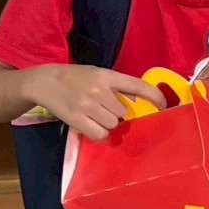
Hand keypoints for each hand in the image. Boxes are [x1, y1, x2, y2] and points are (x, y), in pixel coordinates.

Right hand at [25, 65, 166, 140]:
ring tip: (94, 115)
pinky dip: (98, 133)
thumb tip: (140, 102)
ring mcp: (87, 105)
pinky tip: (90, 125)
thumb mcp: (98, 74)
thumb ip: (118, 86)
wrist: (45, 82)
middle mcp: (99, 90)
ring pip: (113, 124)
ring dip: (107, 123)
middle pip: (123, 113)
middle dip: (117, 113)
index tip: (163, 105)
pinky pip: (100, 134)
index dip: (154, 96)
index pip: (138, 86)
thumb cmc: (76, 78)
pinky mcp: (77, 119)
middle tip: (103, 108)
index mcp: (107, 76)